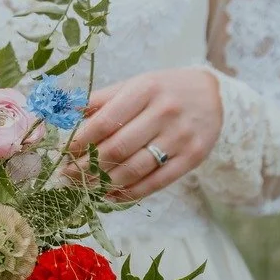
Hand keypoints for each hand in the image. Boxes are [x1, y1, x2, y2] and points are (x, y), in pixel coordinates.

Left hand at [67, 67, 222, 199]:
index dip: (81, 141)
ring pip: (134, 169)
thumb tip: (66, 114)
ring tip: (86, 186)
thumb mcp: (136, 84)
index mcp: (145, 90)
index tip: (65, 153)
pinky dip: (129, 193)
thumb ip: (103, 100)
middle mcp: (164, 113)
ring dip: (104, 183)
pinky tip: (111, 195)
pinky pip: (155, 183)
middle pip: (117, 149)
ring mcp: (180, 138)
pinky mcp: (192, 158)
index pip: (105, 121)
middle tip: (69, 175)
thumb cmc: (165, 90)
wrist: (214, 96)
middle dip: (87, 166)